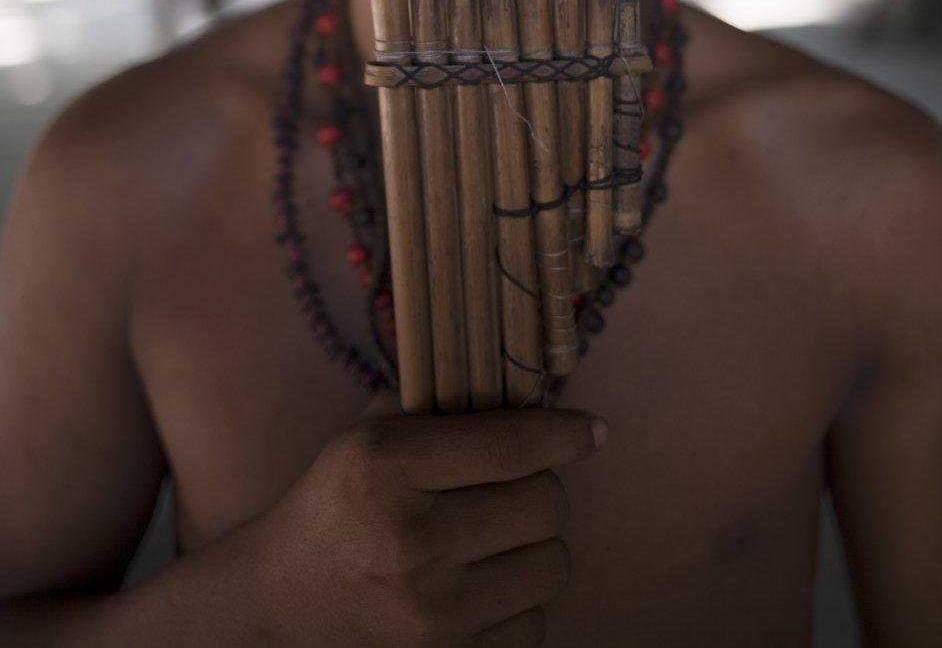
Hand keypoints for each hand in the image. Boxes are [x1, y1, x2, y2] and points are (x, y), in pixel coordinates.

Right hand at [253, 392, 606, 646]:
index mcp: (382, 463)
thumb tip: (537, 392)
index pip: (511, 443)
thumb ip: (442, 406)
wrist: (278, 607)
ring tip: (500, 535)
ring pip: (554, 564)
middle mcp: (408, 538)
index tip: (591, 428)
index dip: (566, 432)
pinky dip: (522, 599)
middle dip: (544, 485)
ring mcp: (430, 612)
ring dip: (538, 544)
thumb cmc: (337, 506)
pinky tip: (485, 583)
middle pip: (546, 503)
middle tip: (517, 484)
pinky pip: (537, 622)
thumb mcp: (367, 437)